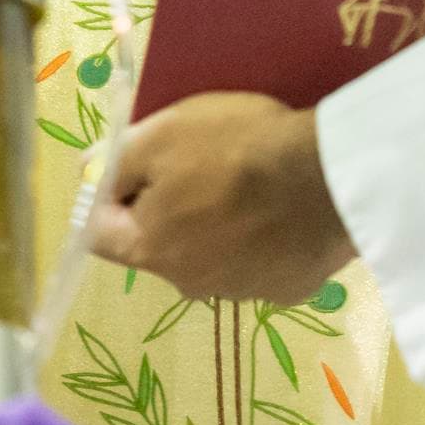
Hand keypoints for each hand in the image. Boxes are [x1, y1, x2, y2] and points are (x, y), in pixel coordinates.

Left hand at [84, 93, 356, 303]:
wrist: (332, 179)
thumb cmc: (238, 150)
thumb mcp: (164, 133)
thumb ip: (118, 158)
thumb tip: (92, 173)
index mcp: (150, 249)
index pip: (98, 234)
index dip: (106, 197)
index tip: (129, 165)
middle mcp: (188, 283)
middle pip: (158, 242)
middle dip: (166, 207)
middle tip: (197, 163)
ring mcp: (241, 292)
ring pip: (209, 253)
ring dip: (215, 224)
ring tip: (246, 181)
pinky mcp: (286, 289)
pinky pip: (258, 260)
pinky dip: (260, 237)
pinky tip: (280, 206)